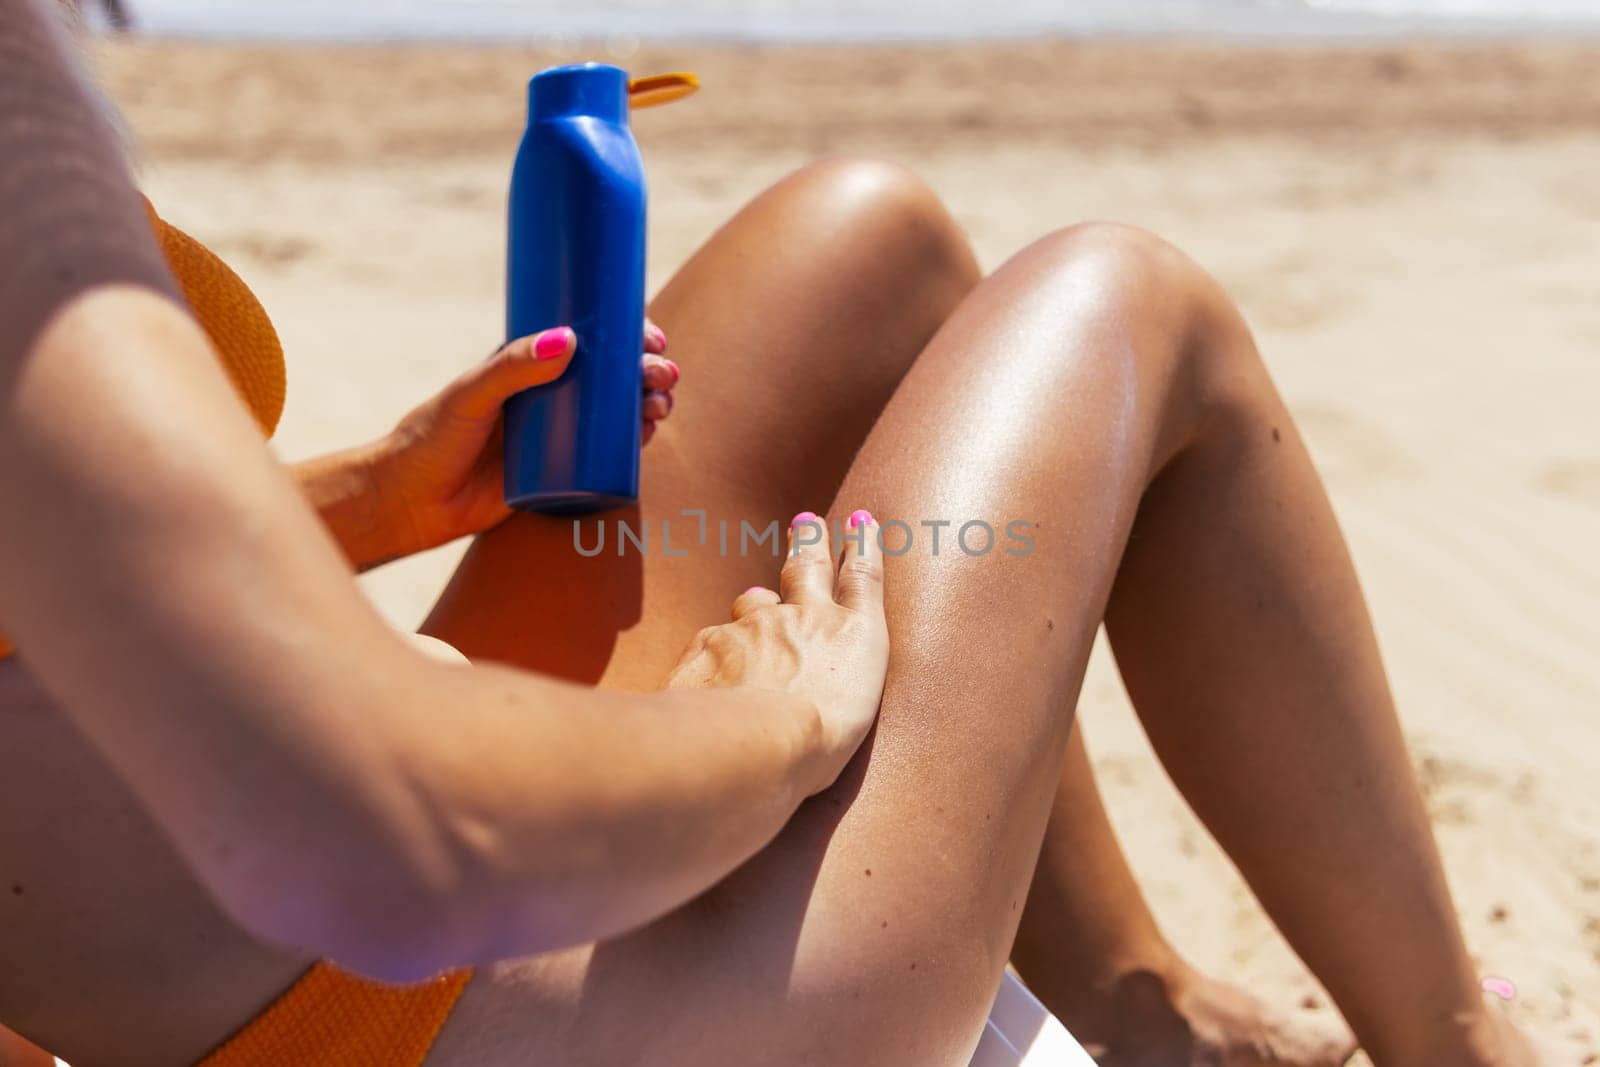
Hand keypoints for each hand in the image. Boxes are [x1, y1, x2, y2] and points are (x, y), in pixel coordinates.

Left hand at [366, 320, 677, 557]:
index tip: (649, 338)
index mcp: (526, 365)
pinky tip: (648, 435)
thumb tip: (568, 339)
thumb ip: (512, 367)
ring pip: (615, 413)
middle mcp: (547, 396)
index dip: (624, 335)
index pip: (586, 340)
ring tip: (659, 408)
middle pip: (611, 376)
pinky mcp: (560, 475)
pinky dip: (633, 442)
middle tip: (662, 377)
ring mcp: (556, 436)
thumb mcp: (471, 395)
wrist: (411, 503)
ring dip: (647, 404)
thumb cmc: (431, 440)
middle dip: (646, 372)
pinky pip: (605, 455)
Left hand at [663, 510, 888, 791]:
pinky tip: (711, 674)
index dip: (863, 547)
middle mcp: (806, 618)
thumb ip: (828, 693)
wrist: (758, 743)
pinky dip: (716, 653)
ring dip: (758, 602)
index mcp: (853, 637)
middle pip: (808, 566)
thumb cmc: (817, 750)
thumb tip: (798, 689)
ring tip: (757, 602)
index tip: (862, 522)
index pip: (863, 580)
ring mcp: (755, 625)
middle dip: (810, 541)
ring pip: (754, 603)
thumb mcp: (845, 723)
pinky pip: (714, 642)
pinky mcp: (711, 642)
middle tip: (807, 521)